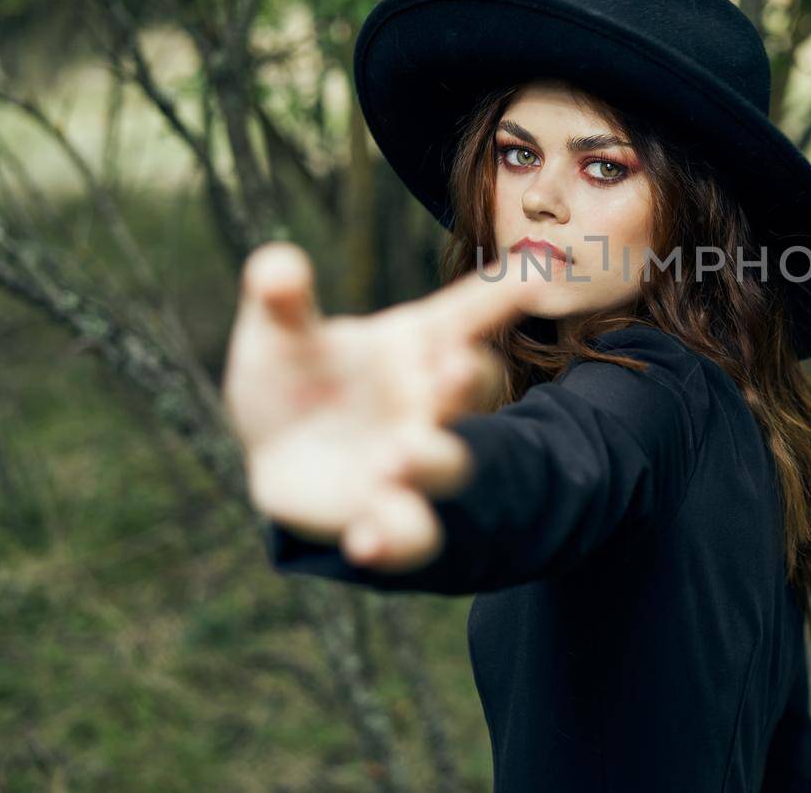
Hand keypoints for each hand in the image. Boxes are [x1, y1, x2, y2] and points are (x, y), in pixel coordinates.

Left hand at [221, 241, 547, 572]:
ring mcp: (410, 459)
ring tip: (397, 456)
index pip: (464, 314)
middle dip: (465, 381)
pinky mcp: (380, 515)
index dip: (500, 292)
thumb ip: (283, 297)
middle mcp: (426, 402)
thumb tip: (277, 265)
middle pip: (468, 387)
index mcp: (413, 346)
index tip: (533, 274)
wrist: (279, 446)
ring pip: (448, 465)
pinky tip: (364, 544)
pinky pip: (405, 535)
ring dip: (434, 460)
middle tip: (450, 369)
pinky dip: (392, 542)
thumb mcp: (280, 330)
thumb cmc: (294, 374)